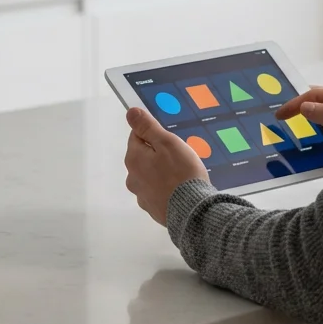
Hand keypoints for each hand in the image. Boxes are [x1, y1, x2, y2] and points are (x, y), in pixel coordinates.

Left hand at [124, 108, 209, 225]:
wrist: (192, 211)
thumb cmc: (181, 172)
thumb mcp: (167, 142)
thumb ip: (148, 127)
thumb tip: (130, 112)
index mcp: (133, 158)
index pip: (137, 136)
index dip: (153, 134)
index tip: (170, 139)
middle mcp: (131, 178)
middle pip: (142, 157)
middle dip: (156, 154)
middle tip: (179, 156)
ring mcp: (141, 196)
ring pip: (148, 176)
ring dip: (160, 173)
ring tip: (181, 175)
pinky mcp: (152, 209)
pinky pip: (156, 193)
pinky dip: (164, 189)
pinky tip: (179, 190)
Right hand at [275, 86, 322, 149]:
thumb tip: (306, 107)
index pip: (316, 94)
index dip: (296, 103)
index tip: (280, 114)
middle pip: (320, 101)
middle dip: (301, 106)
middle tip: (281, 116)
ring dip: (309, 119)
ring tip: (292, 125)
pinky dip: (319, 131)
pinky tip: (314, 140)